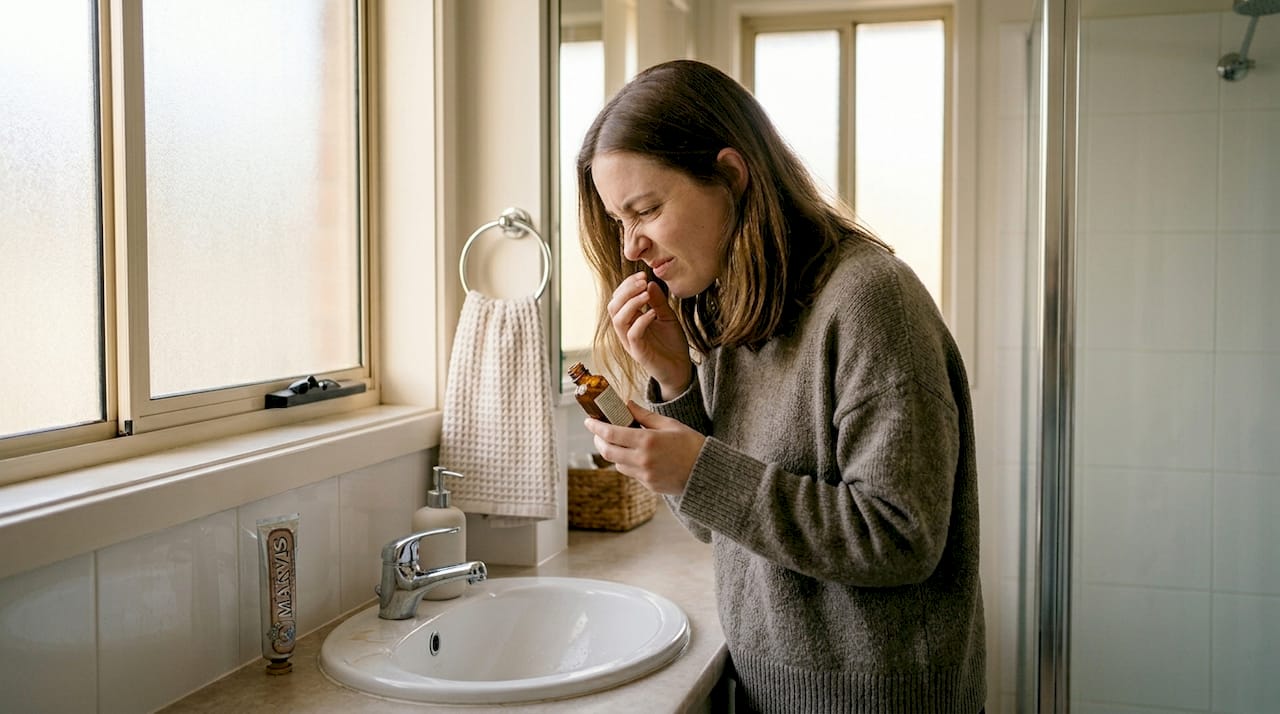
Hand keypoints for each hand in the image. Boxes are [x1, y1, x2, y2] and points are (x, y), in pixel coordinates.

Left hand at [583, 401, 704, 495]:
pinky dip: (627, 463)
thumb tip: (627, 404)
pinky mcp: (648, 485)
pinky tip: (635, 455)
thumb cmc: (691, 444)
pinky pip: (630, 473)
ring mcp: (645, 475)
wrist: (707, 472)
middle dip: (599, 441)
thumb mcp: (670, 424)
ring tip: (619, 443)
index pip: (611, 434)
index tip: (589, 421)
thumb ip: (645, 416)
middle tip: (598, 433)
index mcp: (647, 441)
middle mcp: (642, 460)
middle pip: (608, 452)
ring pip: (617, 464)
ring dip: (613, 453)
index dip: (596, 427)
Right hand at [607, 272, 691, 397]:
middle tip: (643, 281)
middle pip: (613, 307)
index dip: (627, 285)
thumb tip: (650, 282)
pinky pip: (632, 334)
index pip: (618, 299)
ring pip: (618, 320)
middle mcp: (626, 331)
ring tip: (646, 294)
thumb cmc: (671, 344)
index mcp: (630, 321)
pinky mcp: (639, 352)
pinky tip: (652, 313)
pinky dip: (641, 320)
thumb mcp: (667, 317)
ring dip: (631, 303)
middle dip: (626, 291)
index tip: (643, 275)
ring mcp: (631, 342)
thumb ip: (658, 302)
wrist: (681, 368)